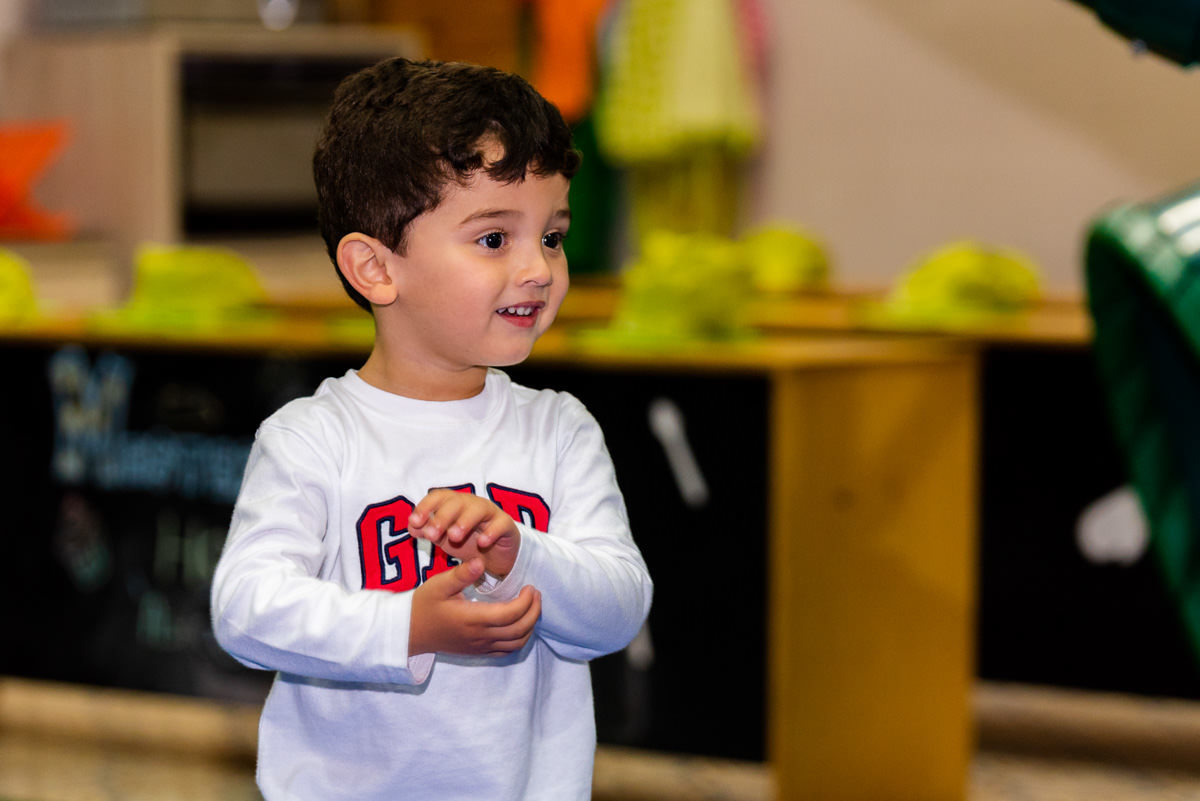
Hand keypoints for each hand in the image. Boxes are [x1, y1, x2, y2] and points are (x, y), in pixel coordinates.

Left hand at [409, 489, 520, 577]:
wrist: (494, 555)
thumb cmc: (466, 541)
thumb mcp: (443, 538)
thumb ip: (427, 531)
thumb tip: (413, 525)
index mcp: (453, 504)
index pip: (438, 496)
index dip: (425, 507)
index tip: (415, 522)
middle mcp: (471, 504)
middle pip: (456, 502)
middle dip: (442, 517)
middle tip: (432, 535)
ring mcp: (490, 513)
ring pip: (478, 509)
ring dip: (464, 521)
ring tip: (454, 536)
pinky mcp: (506, 525)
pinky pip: (500, 524)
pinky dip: (491, 532)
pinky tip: (482, 543)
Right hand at [409, 558, 540, 656]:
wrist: (409, 632)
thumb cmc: (423, 605)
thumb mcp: (438, 585)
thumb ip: (461, 574)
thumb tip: (481, 561)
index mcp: (473, 618)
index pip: (511, 613)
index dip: (527, 601)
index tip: (529, 586)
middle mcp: (480, 636)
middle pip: (519, 630)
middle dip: (534, 611)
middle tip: (536, 594)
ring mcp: (479, 646)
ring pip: (516, 643)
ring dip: (529, 626)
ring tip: (531, 607)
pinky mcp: (477, 651)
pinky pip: (506, 651)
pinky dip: (519, 639)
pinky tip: (519, 624)